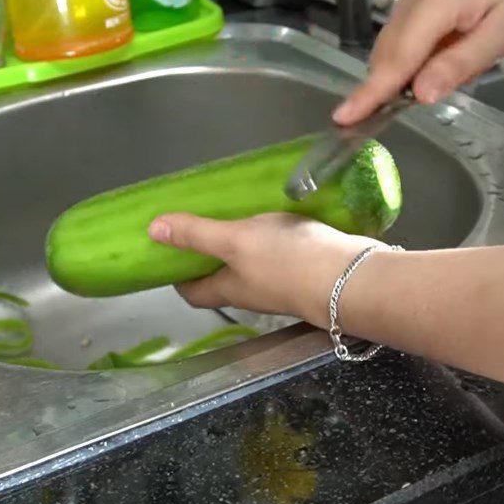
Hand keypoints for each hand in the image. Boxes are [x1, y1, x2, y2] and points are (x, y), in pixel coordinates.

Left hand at [148, 213, 381, 327]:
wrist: (350, 276)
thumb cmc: (286, 261)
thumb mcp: (234, 241)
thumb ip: (197, 234)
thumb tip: (152, 231)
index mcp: (230, 289)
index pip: (194, 292)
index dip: (179, 276)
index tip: (169, 253)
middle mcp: (254, 291)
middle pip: (223, 278)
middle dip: (211, 255)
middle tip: (203, 221)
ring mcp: (284, 282)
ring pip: (254, 265)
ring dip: (244, 243)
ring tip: (238, 210)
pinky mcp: (310, 268)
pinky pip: (283, 253)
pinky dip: (275, 235)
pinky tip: (278, 212)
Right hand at [333, 0, 503, 124]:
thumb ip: (458, 64)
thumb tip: (419, 94)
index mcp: (434, 2)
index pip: (396, 59)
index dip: (370, 92)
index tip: (343, 117)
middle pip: (387, 56)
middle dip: (379, 91)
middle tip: (370, 127)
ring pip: (392, 50)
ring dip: (397, 79)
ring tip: (412, 100)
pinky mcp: (419, 0)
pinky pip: (403, 41)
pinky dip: (408, 64)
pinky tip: (427, 75)